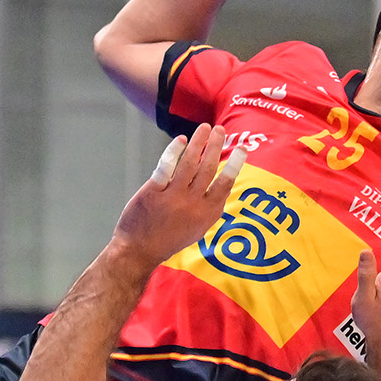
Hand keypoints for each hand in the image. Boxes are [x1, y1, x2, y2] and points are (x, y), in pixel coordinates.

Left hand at [111, 125, 241, 267]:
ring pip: (189, 164)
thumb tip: (224, 188)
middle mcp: (192, 205)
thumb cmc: (169, 239)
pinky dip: (174, 151)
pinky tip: (181, 140)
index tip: (242, 149)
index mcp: (206, 214)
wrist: (139, 251)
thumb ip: (210, 209)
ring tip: (204, 128)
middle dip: (216, 146)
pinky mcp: (153, 193)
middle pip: (208, 169)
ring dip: (198, 143)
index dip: (235, 164)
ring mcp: (173, 198)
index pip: (226, 184)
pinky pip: (166, 166)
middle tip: (220, 129)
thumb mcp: (197, 229)